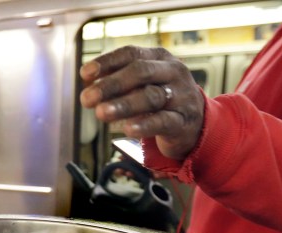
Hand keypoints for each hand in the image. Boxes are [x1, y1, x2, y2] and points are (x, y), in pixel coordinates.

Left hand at [80, 46, 204, 160]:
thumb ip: (119, 82)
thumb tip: (88, 83)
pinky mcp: (184, 121)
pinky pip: (163, 121)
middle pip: (140, 72)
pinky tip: (128, 129)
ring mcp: (181, 96)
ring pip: (151, 97)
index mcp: (160, 58)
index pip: (131, 54)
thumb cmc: (162, 99)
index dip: (107, 62)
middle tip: (86, 99)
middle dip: (111, 85)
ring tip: (101, 113)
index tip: (85, 74)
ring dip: (123, 105)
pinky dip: (145, 125)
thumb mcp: (142, 84)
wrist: (196, 123)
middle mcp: (173, 72)